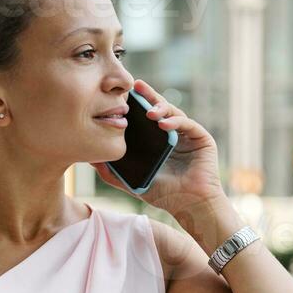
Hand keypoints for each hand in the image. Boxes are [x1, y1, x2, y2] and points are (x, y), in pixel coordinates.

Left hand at [90, 78, 225, 217]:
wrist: (190, 206)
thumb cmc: (165, 195)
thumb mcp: (133, 182)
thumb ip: (112, 173)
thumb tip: (91, 161)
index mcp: (157, 140)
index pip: (145, 117)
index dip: (136, 104)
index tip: (122, 94)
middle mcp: (173, 133)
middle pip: (159, 108)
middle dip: (148, 96)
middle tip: (137, 86)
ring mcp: (187, 134)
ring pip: (173, 112)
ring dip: (161, 108)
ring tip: (150, 113)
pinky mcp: (201, 137)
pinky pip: (187, 124)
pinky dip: (176, 122)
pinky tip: (164, 125)